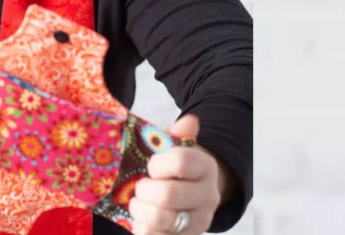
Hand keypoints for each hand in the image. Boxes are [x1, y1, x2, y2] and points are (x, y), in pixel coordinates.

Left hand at [128, 114, 229, 234]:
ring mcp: (199, 221)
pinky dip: (143, 228)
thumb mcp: (175, 148)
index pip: (181, 162)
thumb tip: (190, 121)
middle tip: (139, 187)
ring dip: (140, 209)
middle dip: (144, 190)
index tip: (150, 166)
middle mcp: (208, 195)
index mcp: (205, 167)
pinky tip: (141, 220)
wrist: (190, 195)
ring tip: (136, 203)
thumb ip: (176, 135)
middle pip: (168, 194)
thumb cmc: (174, 168)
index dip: (158, 164)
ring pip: (162, 218)